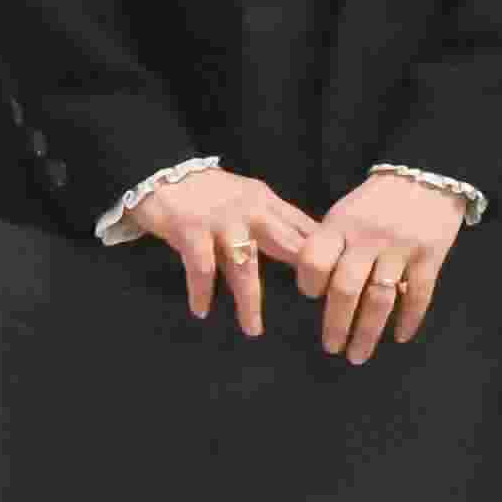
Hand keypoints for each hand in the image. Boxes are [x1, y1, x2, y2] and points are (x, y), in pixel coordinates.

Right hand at [122, 169, 317, 337]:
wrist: (164, 172)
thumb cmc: (210, 192)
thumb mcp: (250, 198)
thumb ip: (274, 221)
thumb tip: (308, 246)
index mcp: (268, 202)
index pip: (303, 226)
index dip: (322, 251)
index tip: (337, 277)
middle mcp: (250, 211)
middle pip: (285, 244)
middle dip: (302, 273)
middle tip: (314, 304)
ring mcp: (221, 222)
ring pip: (244, 265)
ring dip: (249, 301)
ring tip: (253, 330)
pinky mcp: (191, 231)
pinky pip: (201, 268)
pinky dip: (202, 291)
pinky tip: (202, 310)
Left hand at [291, 174, 468, 362]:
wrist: (429, 173)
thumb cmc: (379, 199)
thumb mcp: (346, 211)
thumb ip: (330, 244)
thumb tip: (315, 289)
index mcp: (341, 224)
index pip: (314, 259)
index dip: (308, 283)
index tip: (312, 297)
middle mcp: (369, 238)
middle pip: (346, 289)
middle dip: (336, 325)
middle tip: (332, 348)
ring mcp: (401, 247)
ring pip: (380, 299)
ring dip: (367, 332)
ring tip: (358, 355)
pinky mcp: (431, 255)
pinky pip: (419, 294)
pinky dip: (410, 319)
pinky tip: (401, 336)